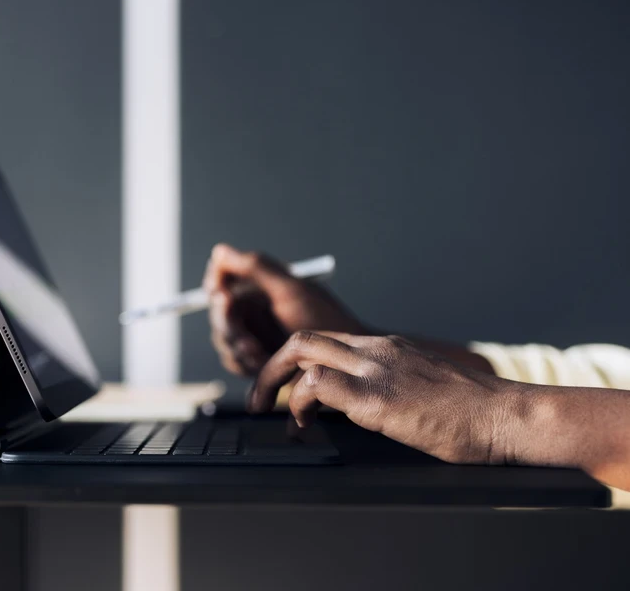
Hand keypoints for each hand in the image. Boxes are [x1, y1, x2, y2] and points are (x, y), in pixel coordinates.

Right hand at [203, 244, 365, 376]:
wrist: (343, 362)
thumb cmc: (326, 322)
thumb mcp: (291, 291)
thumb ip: (256, 267)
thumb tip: (220, 252)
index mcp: (261, 286)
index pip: (222, 279)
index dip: (216, 286)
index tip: (222, 295)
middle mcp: (254, 309)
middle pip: (219, 312)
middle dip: (228, 324)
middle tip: (241, 329)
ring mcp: (253, 335)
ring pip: (223, 339)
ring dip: (236, 346)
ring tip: (257, 352)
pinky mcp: (255, 360)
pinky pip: (233, 361)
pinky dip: (243, 363)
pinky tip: (261, 364)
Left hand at [248, 331, 517, 463]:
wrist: (506, 416)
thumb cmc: (474, 412)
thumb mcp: (423, 387)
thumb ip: (391, 386)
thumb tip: (368, 406)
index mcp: (387, 347)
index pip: (325, 340)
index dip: (295, 362)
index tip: (283, 387)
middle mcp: (376, 349)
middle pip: (303, 339)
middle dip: (270, 367)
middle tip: (258, 399)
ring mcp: (374, 369)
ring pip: (301, 353)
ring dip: (274, 384)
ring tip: (271, 414)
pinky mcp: (376, 397)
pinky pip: (317, 386)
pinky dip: (298, 403)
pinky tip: (302, 426)